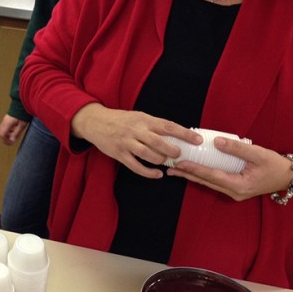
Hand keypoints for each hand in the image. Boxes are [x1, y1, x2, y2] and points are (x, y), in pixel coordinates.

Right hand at [0, 114, 28, 144]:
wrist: (22, 105)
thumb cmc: (22, 114)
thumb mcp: (21, 125)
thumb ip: (16, 133)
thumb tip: (12, 140)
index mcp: (7, 124)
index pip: (2, 134)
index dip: (5, 140)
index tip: (10, 143)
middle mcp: (4, 121)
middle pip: (0, 132)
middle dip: (4, 138)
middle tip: (10, 141)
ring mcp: (5, 119)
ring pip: (1, 129)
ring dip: (6, 134)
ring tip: (13, 136)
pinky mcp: (7, 118)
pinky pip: (4, 125)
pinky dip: (7, 130)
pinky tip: (13, 130)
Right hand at [72, 103, 201, 178]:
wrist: (95, 121)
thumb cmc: (120, 120)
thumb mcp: (137, 117)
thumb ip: (153, 125)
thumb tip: (177, 136)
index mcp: (143, 119)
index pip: (167, 125)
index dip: (184, 133)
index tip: (197, 139)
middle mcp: (136, 130)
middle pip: (158, 141)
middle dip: (172, 150)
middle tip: (179, 155)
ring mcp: (126, 142)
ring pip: (148, 154)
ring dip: (160, 161)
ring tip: (165, 162)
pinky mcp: (119, 154)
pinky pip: (136, 166)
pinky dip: (148, 172)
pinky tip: (157, 174)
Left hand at [167, 138, 292, 200]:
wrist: (287, 176)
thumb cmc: (274, 165)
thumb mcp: (258, 154)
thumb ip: (237, 148)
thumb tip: (216, 141)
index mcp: (240, 185)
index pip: (212, 176)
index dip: (195, 170)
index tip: (180, 164)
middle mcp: (234, 192)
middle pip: (206, 182)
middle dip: (187, 175)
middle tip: (169, 169)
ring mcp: (234, 192)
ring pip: (208, 183)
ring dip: (192, 176)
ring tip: (174, 170)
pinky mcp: (234, 188)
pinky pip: (214, 182)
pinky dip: (202, 175)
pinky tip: (192, 170)